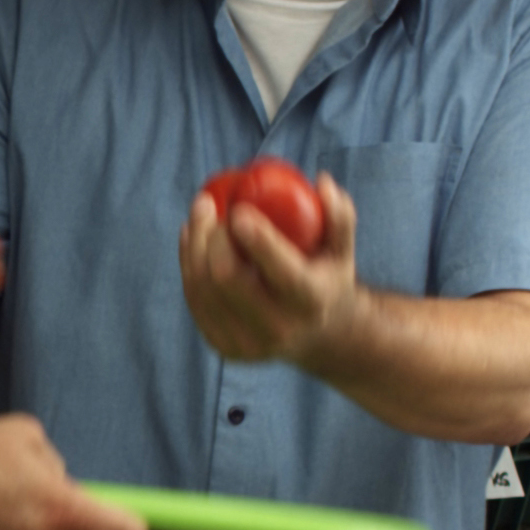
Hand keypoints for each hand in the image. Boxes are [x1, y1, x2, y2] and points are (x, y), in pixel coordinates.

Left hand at [178, 173, 361, 365]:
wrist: (315, 332)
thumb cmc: (326, 275)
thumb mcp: (341, 248)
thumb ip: (339, 215)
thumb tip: (322, 182)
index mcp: (310, 302)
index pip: (280, 270)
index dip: (256, 239)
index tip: (238, 209)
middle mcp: (278, 329)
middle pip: (227, 277)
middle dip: (212, 235)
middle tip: (210, 203)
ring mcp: (247, 344)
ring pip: (202, 287)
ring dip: (194, 243)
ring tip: (200, 212)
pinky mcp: (223, 347)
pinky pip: (195, 299)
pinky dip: (188, 263)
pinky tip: (191, 237)